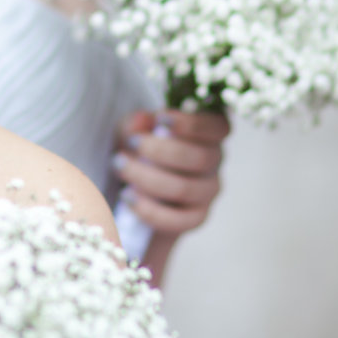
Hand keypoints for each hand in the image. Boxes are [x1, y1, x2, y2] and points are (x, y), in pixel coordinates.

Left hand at [113, 108, 228, 238]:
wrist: (134, 186)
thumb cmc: (139, 148)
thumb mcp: (132, 130)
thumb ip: (136, 124)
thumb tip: (142, 119)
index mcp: (207, 134)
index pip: (218, 127)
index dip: (192, 123)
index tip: (160, 118)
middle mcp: (213, 163)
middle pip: (201, 158)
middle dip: (160, 150)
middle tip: (130, 142)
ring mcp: (207, 192)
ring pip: (185, 188)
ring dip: (148, 178)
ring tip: (120, 167)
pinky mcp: (196, 218)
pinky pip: (180, 220)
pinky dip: (151, 210)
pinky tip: (128, 197)